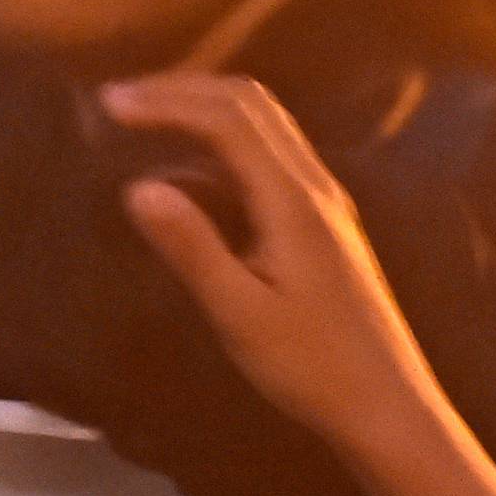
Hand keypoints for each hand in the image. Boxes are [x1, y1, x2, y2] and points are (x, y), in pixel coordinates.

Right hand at [101, 74, 439, 456]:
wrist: (387, 405)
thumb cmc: (311, 367)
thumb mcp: (240, 314)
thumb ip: (192, 248)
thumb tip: (137, 187)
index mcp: (293, 201)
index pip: (227, 121)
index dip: (166, 101)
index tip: (108, 103)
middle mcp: (314, 187)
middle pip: (250, 104)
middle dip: (184, 90)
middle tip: (121, 99)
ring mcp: (324, 203)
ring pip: (265, 126)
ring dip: (206, 109)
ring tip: (148, 119)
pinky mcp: (323, 226)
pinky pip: (271, 158)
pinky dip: (224, 145)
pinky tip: (189, 177)